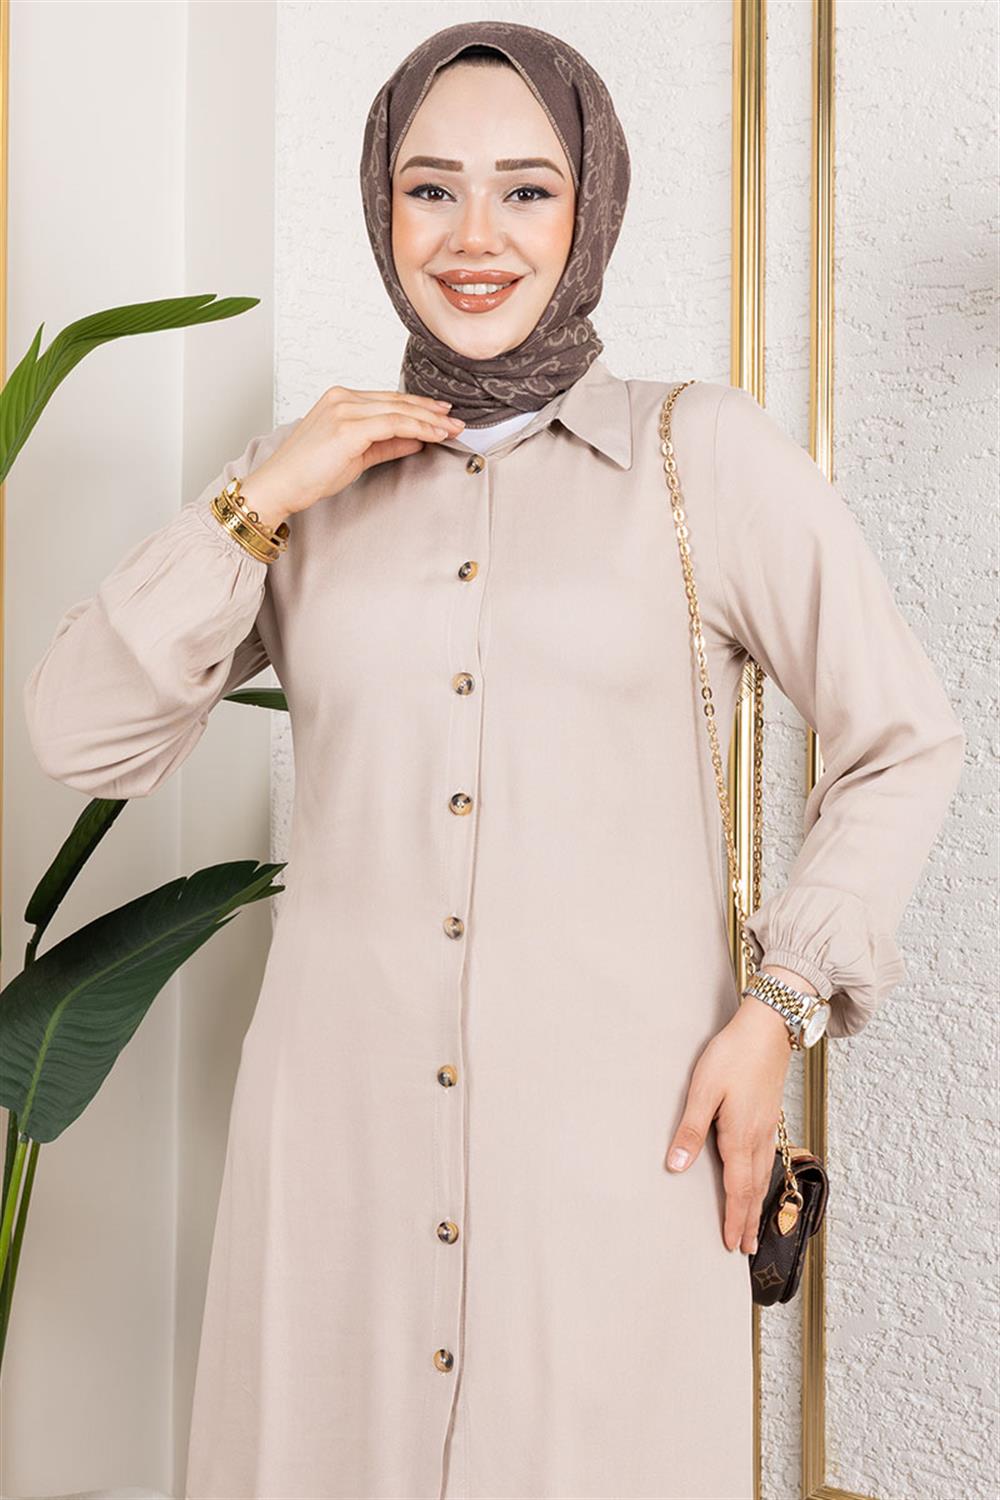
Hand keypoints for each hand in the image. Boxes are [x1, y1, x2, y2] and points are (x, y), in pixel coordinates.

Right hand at [238, 385, 466, 526]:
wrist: (279, 485)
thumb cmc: (307, 474)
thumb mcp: (356, 456)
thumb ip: (386, 445)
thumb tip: (416, 441)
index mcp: (340, 399)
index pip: (389, 400)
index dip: (419, 407)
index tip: (443, 415)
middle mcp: (342, 398)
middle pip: (397, 401)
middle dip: (431, 412)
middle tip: (457, 421)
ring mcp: (344, 410)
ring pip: (399, 411)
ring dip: (430, 421)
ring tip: (452, 430)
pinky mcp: (348, 428)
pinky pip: (393, 424)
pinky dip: (418, 429)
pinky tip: (434, 436)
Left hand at [665, 967, 812, 1253]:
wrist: (767, 1028)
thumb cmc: (732, 1055)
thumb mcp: (703, 1090)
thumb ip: (690, 1130)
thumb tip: (675, 1167)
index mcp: (740, 1136)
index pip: (737, 1189)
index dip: (734, 1218)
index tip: (732, 1245)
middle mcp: (757, 1137)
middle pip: (753, 1188)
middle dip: (748, 1220)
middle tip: (746, 1250)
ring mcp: (766, 1126)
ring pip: (762, 1175)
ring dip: (757, 1203)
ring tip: (755, 1225)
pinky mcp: (768, 1115)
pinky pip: (766, 1158)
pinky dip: (763, 1180)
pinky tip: (759, 1179)